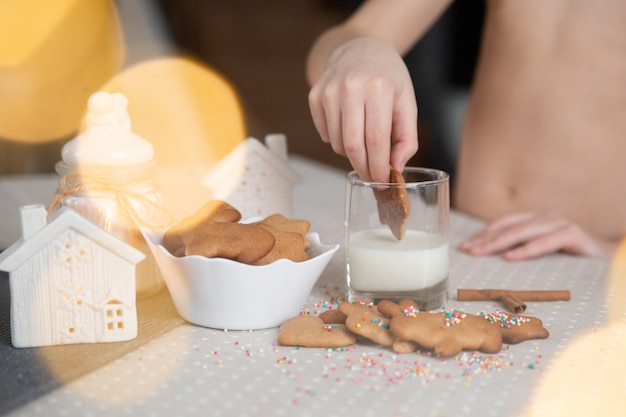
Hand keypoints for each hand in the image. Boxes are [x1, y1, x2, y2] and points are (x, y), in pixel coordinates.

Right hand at [308, 36, 417, 182]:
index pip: (376, 139)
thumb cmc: (387, 79)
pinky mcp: (315, 96)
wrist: (359, 49)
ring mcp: (329, 91)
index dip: (378, 166)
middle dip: (363, 168)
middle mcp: (351, 87)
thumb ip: (407, 138)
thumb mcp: (407, 103)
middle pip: (353, 145)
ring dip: (351, 154)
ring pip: (337, 143)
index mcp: (379, 88)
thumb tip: (397, 167)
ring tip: (364, 143)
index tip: (382, 181)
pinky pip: (324, 134)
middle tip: (371, 178)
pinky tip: (349, 128)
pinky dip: (337, 141)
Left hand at [459, 211, 617, 260]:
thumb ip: (521, 251)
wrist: (610, 260)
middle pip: (509, 226)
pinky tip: (511, 257)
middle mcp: (546, 218)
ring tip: (482, 253)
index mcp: (536, 220)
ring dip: (499, 242)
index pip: (503, 223)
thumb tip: (492, 259)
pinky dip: (527, 249)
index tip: (465, 246)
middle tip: (468, 250)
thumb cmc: (572, 258)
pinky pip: (547, 242)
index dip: (483, 234)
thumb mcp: (543, 253)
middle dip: (486, 239)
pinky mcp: (574, 235)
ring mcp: (560, 224)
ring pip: (523, 231)